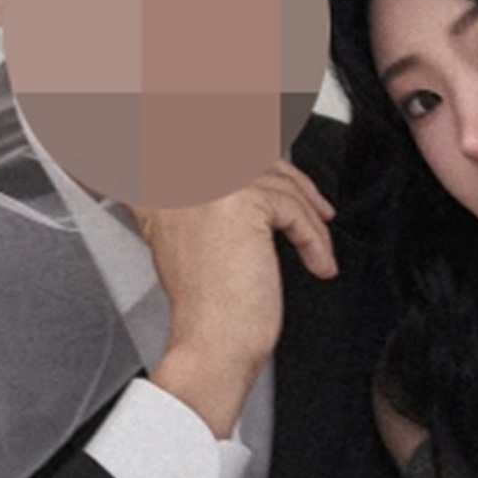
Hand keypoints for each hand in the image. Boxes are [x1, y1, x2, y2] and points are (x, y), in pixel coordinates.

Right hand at [128, 161, 336, 436]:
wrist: (212, 342)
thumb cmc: (207, 304)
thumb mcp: (195, 236)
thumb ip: (210, 194)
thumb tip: (256, 167)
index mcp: (161, 183)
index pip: (208, 140)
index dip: (246, 139)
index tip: (267, 135)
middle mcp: (178, 176)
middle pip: (251, 152)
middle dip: (291, 180)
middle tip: (315, 208)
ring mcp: (207, 185)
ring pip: (278, 183)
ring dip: (307, 219)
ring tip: (316, 247)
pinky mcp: (241, 202)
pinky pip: (293, 207)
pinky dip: (313, 239)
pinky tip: (317, 262)